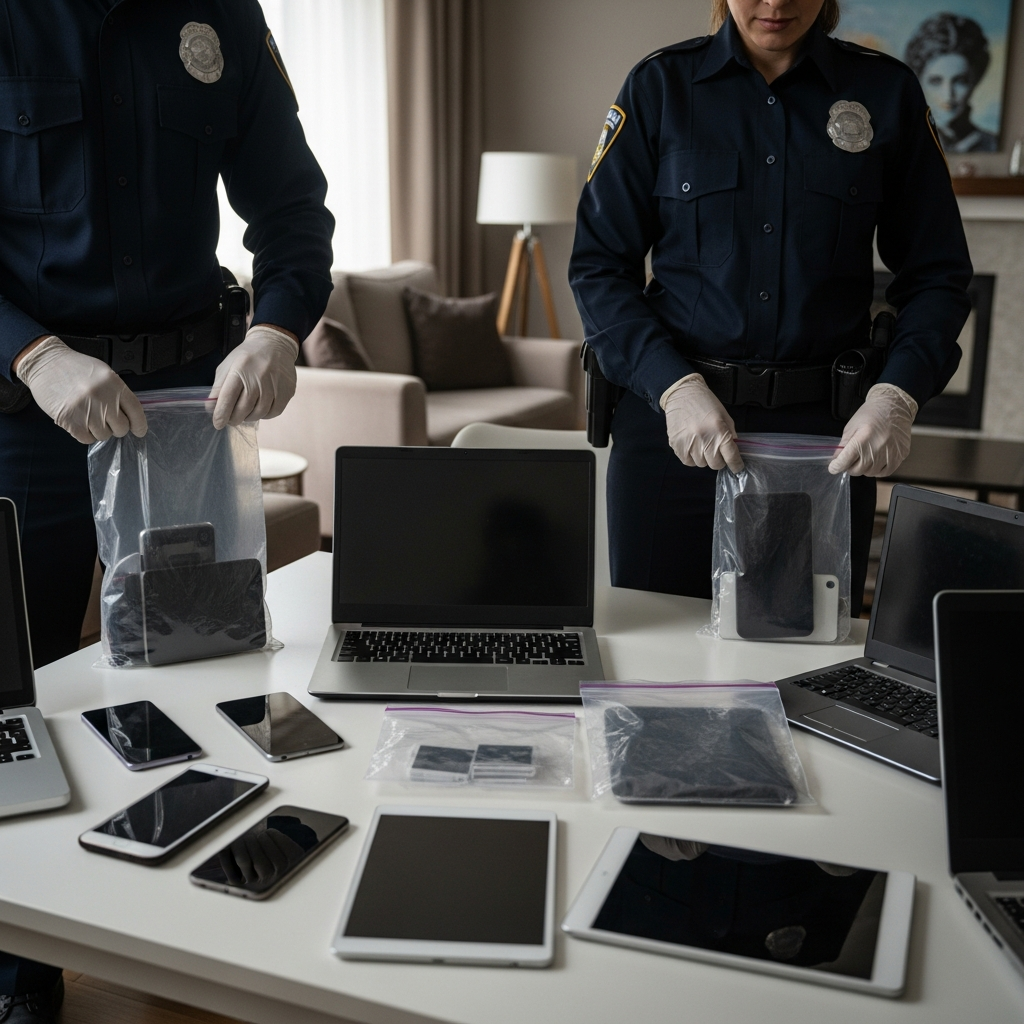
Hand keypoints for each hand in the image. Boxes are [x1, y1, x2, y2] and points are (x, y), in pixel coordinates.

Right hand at [14, 335, 146, 442]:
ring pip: (104, 435)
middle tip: (106, 420)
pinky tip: (79, 421)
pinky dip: (85, 434)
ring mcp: (86, 410)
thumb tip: (130, 415)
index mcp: (114, 384)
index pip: (136, 411)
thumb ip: (118, 393)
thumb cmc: (75, 368)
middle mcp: (103, 397)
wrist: (45, 363)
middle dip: (116, 427)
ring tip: (88, 416)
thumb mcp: (104, 374)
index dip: (139, 424)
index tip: (139, 431)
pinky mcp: (70, 420)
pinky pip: (86, 438)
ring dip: (98, 430)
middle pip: (121, 427)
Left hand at [211, 324, 298, 429]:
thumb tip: (212, 409)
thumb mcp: (228, 366)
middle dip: (234, 419)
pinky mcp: (286, 392)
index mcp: (240, 368)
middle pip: (243, 409)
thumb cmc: (247, 357)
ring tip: (245, 412)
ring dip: (249, 417)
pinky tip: (259, 408)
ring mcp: (275, 385)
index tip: (218, 423)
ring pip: (258, 413)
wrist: (275, 344)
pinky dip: (263, 414)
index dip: (221, 414)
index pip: (228, 398)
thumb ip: (218, 387)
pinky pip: (272, 412)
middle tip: (230, 419)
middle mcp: (259, 377)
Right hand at [661, 373, 743, 472]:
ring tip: (702, 444)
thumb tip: (732, 450)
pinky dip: (692, 458)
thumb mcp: (724, 415)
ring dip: (704, 458)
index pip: (731, 457)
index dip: (736, 464)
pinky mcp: (677, 445)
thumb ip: (730, 433)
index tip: (737, 467)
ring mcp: (689, 444)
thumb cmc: (705, 402)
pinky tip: (692, 446)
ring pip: (701, 464)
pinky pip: (688, 462)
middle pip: (715, 464)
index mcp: (719, 431)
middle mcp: (704, 440)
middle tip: (716, 450)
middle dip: (719, 460)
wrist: (682, 394)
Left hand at [828, 383, 917, 476]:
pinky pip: (885, 473)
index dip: (836, 466)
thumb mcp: (852, 426)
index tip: (833, 467)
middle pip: (857, 470)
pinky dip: (877, 470)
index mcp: (863, 438)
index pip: (845, 461)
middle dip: (849, 467)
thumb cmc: (872, 414)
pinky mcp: (900, 456)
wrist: (895, 407)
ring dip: (864, 468)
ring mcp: (890, 453)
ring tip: (864, 457)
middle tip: (850, 460)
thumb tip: (836, 459)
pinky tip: (875, 461)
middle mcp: (877, 448)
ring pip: (870, 473)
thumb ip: (843, 445)